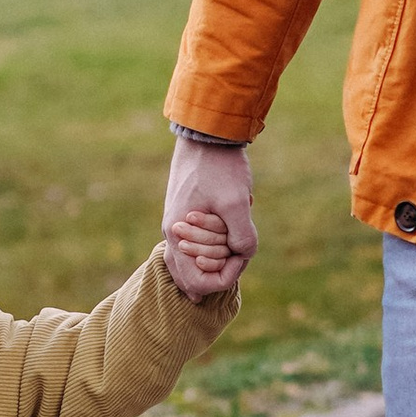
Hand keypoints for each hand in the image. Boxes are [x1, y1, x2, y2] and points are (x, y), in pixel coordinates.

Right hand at [162, 135, 255, 301]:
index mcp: (178, 235)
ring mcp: (176, 224)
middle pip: (191, 277)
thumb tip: (243, 255)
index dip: (226, 276)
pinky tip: (225, 235)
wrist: (206, 134)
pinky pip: (194, 244)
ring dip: (216, 258)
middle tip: (240, 249)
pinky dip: (212, 246)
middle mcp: (172, 234)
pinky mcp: (184, 214)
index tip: (243, 255)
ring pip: (191, 261)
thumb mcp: (236, 202)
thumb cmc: (219, 166)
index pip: (198, 282)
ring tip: (234, 243)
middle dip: (221, 268)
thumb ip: (242, 236)